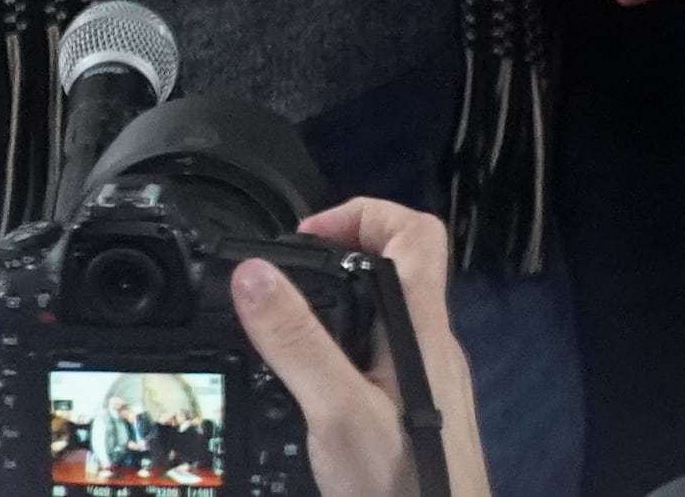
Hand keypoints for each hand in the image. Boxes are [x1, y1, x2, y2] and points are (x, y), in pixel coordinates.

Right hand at [242, 199, 492, 496]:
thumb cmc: (401, 483)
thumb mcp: (335, 410)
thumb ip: (296, 341)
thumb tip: (252, 273)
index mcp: (421, 327)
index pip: (416, 231)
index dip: (362, 214)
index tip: (306, 239)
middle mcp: (431, 346)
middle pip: (396, 269)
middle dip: (336, 262)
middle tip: (282, 286)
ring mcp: (429, 382)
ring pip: (385, 318)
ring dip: (336, 310)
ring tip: (284, 331)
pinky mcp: (419, 415)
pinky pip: (381, 361)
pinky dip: (342, 354)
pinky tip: (309, 388)